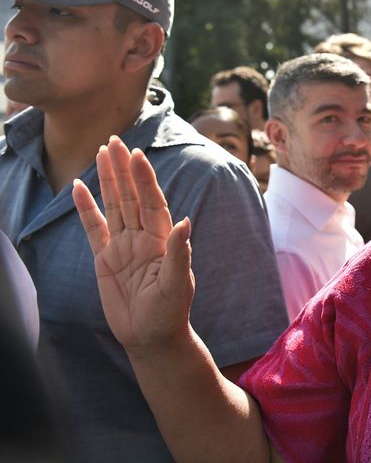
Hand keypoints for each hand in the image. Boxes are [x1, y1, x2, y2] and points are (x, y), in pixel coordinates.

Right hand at [72, 136, 194, 353]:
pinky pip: (93, 228)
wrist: (151, 336)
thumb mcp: (177, 284)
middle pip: (130, 196)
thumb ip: (180, 253)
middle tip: (115, 140)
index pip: (152, 202)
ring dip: (107, 180)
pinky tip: (79, 188)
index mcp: (162, 239)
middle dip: (123, 169)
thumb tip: (185, 222)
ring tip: (101, 153)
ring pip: (113, 205)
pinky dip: (85, 209)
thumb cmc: (170, 312)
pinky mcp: (105, 259)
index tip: (137, 156)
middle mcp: (143, 237)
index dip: (145, 179)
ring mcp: (123, 246)